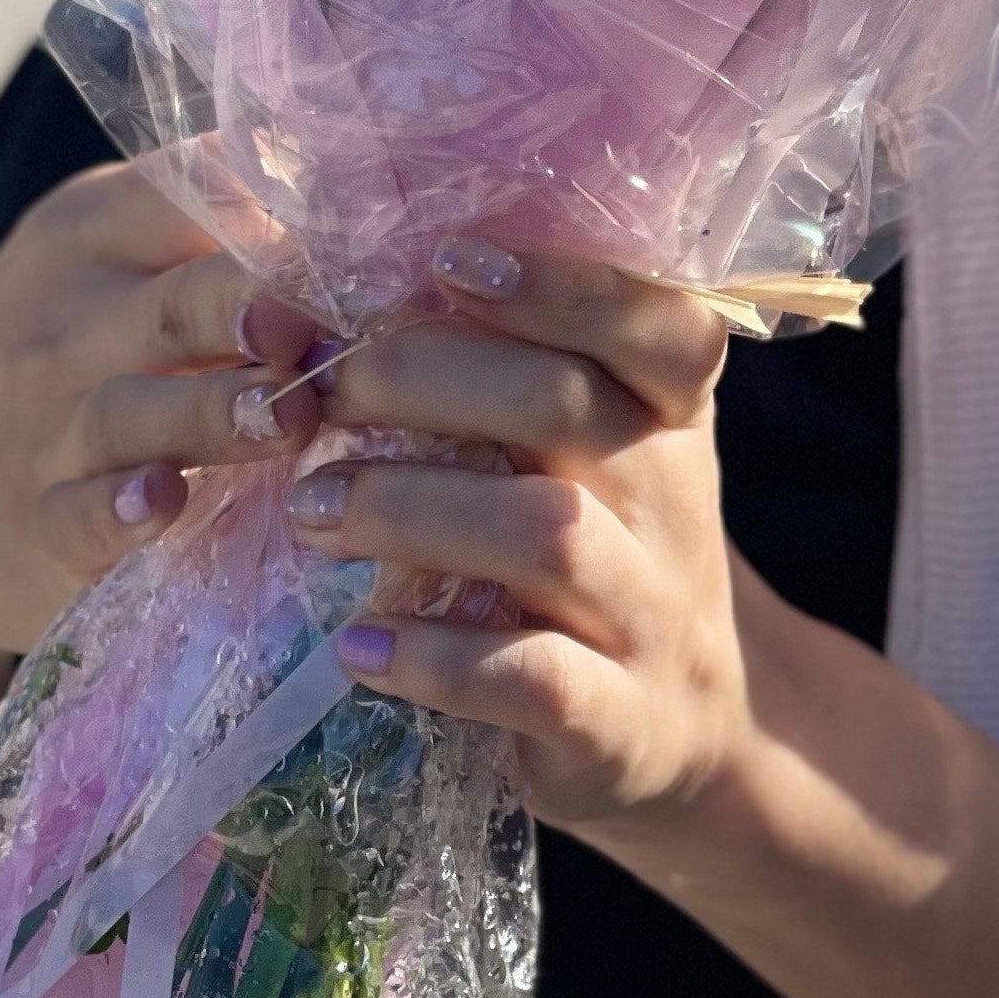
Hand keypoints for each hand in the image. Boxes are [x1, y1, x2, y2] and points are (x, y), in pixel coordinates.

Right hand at [0, 159, 326, 885]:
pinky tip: (161, 502)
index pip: (196, 189)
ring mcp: (50, 426)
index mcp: (97, 230)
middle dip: (262, 300)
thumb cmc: (53, 352)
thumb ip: (207, 221)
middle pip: (184, 296)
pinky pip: (82, 516)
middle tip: (330, 317)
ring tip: (286, 413)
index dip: (294, 208)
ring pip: (139, 409)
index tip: (383, 228)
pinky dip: (120, 510)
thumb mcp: (98, 261)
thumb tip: (366, 182)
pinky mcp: (39, 527)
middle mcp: (73, 317)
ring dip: (218, 412)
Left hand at [287, 238, 749, 842]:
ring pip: (547, 535)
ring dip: (409, 510)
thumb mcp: (597, 460)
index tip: (446, 260)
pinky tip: (357, 645)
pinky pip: (530, 677)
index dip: (558, 285)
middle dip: (425, 381)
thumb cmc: (607, 557)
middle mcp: (674, 502)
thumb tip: (361, 304)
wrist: (689, 737)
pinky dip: (434, 658)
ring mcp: (652, 616)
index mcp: (670, 416)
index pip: (655, 325)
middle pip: (564, 408)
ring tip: (309, 512)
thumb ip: (522, 382)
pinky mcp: (618, 722)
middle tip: (322, 392)